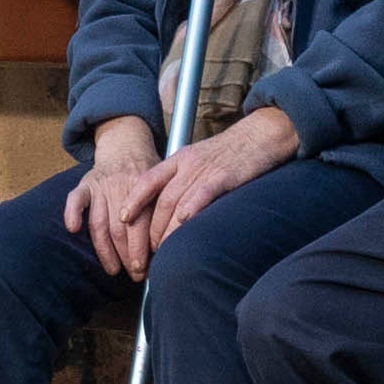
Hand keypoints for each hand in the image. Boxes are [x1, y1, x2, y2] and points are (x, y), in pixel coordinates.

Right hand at [68, 117, 162, 277]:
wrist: (126, 144)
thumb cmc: (147, 172)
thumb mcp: (162, 183)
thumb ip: (162, 208)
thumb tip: (171, 244)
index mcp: (143, 187)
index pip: (141, 224)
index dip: (142, 249)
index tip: (145, 269)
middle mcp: (121, 187)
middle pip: (121, 228)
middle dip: (128, 256)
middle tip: (135, 275)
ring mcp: (101, 186)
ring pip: (100, 222)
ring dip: (105, 250)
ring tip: (114, 269)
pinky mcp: (86, 184)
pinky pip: (76, 198)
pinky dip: (72, 212)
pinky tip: (73, 229)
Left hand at [136, 103, 300, 253]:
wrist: (260, 134)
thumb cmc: (232, 152)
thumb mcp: (201, 159)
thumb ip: (185, 179)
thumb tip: (172, 210)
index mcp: (179, 159)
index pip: (148, 180)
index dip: (133, 200)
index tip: (123, 218)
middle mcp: (187, 164)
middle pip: (160, 199)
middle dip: (151, 228)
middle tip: (149, 249)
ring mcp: (205, 170)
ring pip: (176, 201)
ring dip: (167, 229)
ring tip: (163, 249)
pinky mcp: (224, 176)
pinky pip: (202, 194)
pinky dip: (191, 209)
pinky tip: (185, 223)